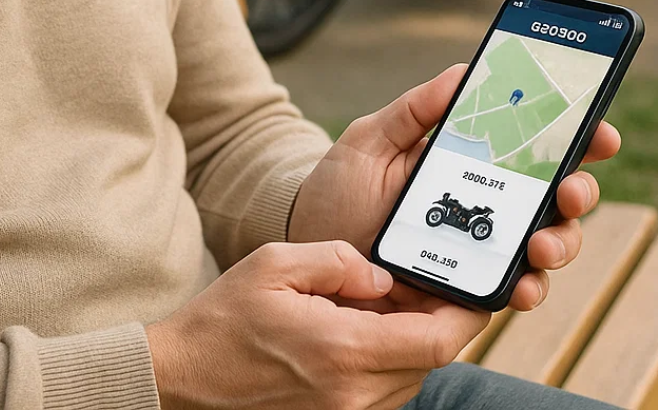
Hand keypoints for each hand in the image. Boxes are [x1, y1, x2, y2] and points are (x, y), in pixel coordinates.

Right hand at [147, 239, 488, 409]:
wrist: (184, 379)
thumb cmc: (224, 319)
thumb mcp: (275, 265)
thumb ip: (338, 261)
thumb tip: (381, 275)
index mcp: (342, 352)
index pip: (434, 342)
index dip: (464, 314)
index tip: (474, 288)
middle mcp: (353, 396)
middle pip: (428, 362)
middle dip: (437, 322)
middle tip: (427, 283)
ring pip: (409, 378)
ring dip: (412, 341)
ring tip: (387, 303)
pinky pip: (384, 391)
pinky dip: (387, 359)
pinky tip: (362, 330)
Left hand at [288, 64, 621, 311]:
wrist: (305, 246)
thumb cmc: (338, 188)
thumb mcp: (370, 139)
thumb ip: (414, 109)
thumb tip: (463, 71)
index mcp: (469, 161)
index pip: (534, 147)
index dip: (575, 138)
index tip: (598, 130)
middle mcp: (485, 204)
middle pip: (556, 197)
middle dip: (579, 191)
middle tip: (570, 189)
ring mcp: (480, 247)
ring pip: (547, 245)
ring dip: (561, 242)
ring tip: (541, 242)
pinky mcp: (468, 289)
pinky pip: (513, 290)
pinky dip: (528, 288)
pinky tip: (523, 283)